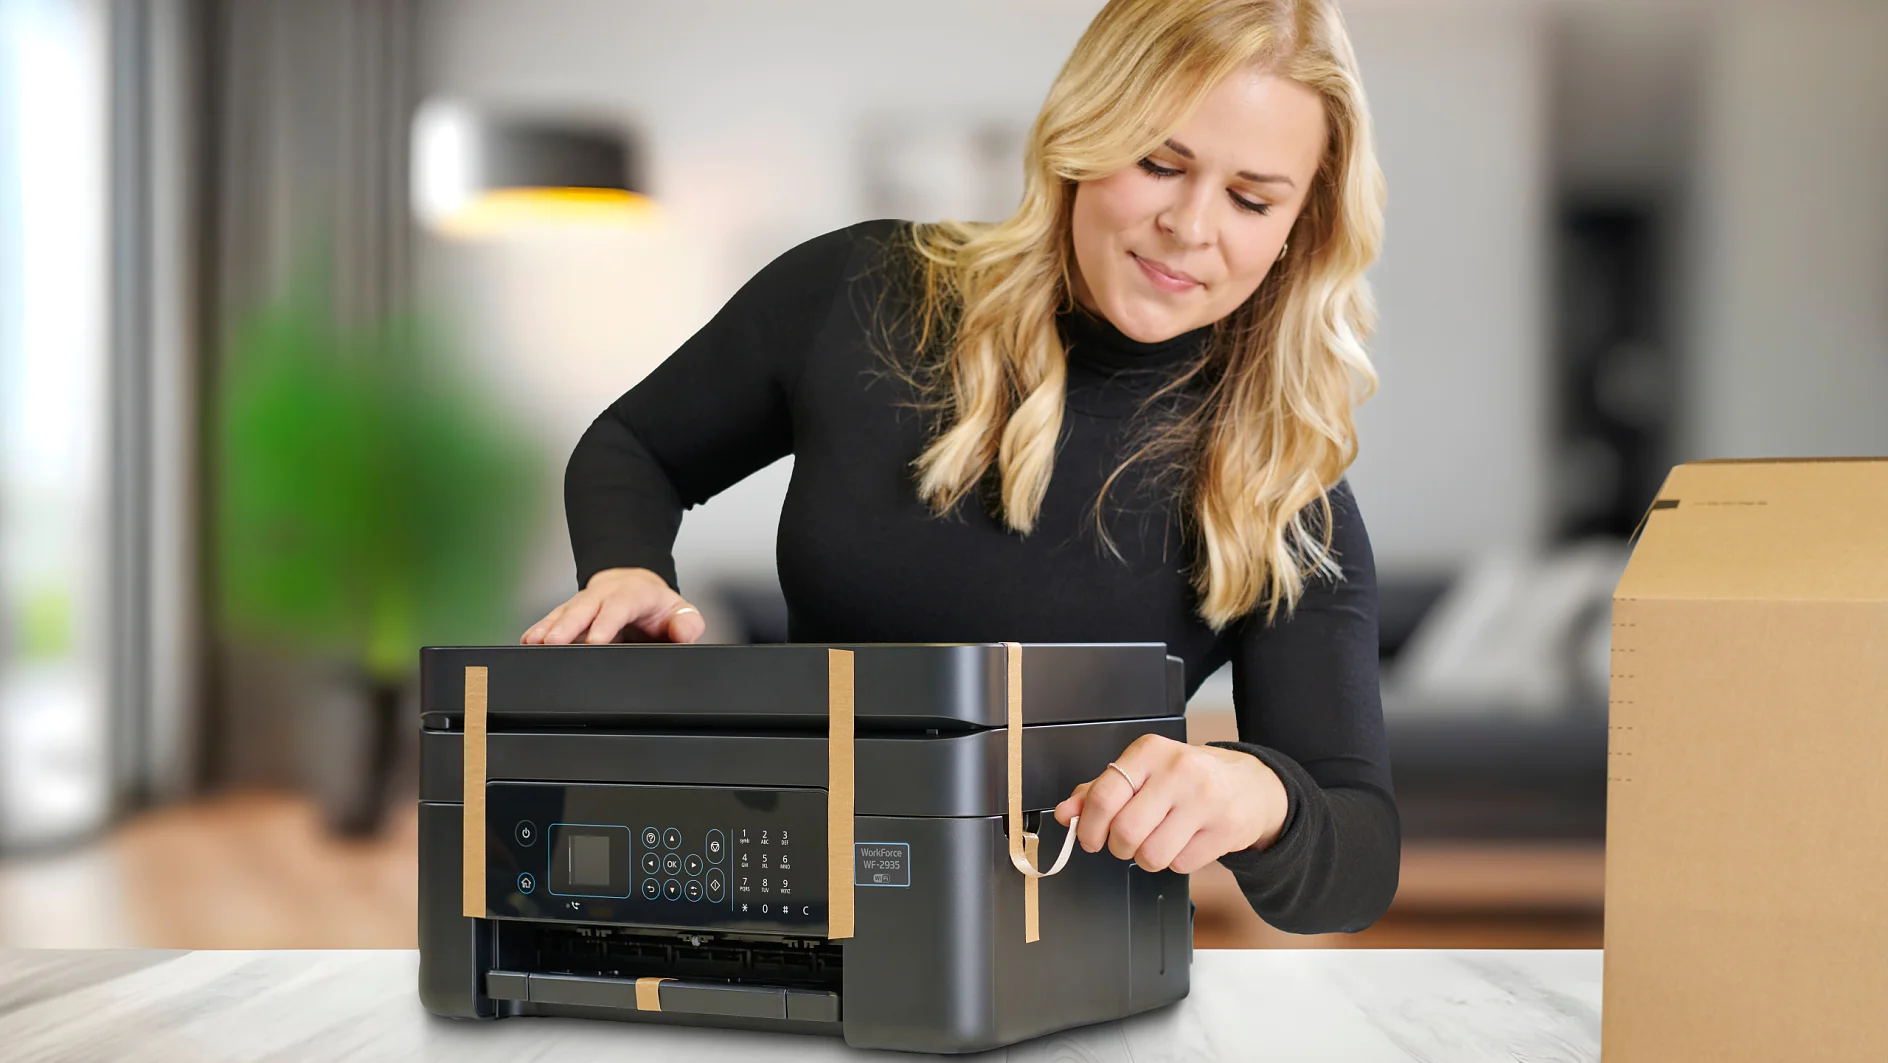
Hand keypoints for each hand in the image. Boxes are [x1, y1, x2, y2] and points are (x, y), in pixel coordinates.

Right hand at [520, 567, 706, 644]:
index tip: (595, 642)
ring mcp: (583, 604)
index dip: (605, 624)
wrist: (635, 586)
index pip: (618, 608)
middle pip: (582, 609)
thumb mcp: (680, 611)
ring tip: (533, 643)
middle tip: (553, 643)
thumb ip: (686, 624)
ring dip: (547, 628)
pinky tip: (528, 641)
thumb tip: (682, 633)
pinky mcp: (569, 614)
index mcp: (631, 595)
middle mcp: (602, 597)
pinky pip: (552, 620)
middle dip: (566, 626)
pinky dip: (539, 630)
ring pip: (563, 614)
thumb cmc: (656, 606)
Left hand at [1053, 734, 1287, 873]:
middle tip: (1124, 842)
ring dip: (1146, 858)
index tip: (1089, 838)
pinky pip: (1180, 865)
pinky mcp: (1225, 829)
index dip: (1089, 826)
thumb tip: (1066, 814)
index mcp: (1150, 751)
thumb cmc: (1187, 779)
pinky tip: (1185, 841)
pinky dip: (1175, 862)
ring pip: (1151, 855)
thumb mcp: (1142, 773)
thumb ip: (1099, 791)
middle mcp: (1178, 771)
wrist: (1250, 785)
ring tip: (1157, 841)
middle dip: (1117, 847)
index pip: (1103, 795)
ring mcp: (1205, 800)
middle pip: (1126, 831)